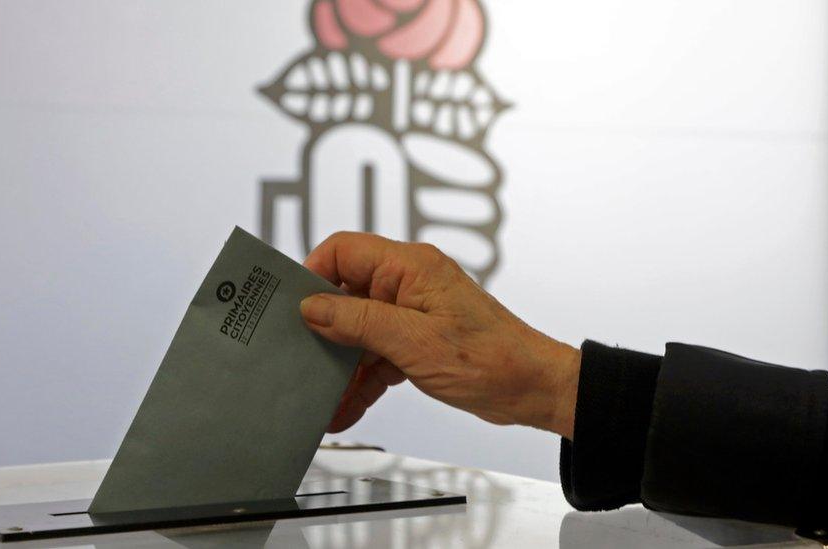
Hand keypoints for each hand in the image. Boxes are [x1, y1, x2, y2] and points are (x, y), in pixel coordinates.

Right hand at [299, 232, 580, 438]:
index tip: (294, 309)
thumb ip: (359, 321)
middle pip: (345, 294)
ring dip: (341, 365)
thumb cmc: (491, 359)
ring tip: (322, 397)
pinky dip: (362, 381)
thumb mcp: (414, 341)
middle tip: (300, 357)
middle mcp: (408, 283)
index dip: (313, 275)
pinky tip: (346, 407)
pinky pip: (376, 356)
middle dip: (323, 331)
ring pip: (358, 332)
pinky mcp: (416, 341)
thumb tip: (313, 308)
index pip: (343, 252)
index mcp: (409, 266)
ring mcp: (411, 313)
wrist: (532, 390)